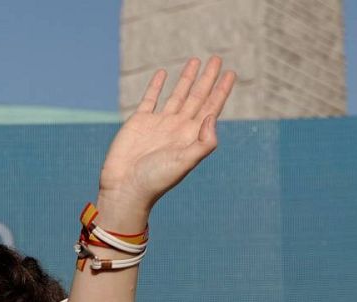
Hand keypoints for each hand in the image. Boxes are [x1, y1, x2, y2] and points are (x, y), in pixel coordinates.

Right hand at [95, 58, 236, 228]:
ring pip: (177, 94)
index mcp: (192, 136)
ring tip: (196, 60)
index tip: (230, 73)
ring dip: (187, 78)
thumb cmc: (156, 179)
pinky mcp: (140, 121)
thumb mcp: (185, 162)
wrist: (126, 188)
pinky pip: (150, 99)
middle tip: (218, 59)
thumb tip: (212, 115)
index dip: (221, 91)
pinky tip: (163, 73)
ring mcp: (159, 123)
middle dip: (208, 78)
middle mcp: (178, 127)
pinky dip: (156, 86)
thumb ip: (204, 141)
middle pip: (197, 96)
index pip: (211, 108)